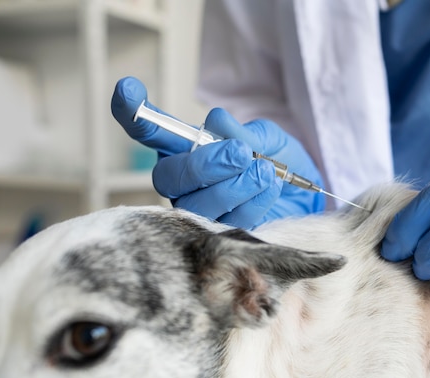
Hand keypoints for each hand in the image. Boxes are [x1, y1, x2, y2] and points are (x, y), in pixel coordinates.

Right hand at [111, 76, 324, 227]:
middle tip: (240, 154)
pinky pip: (226, 223)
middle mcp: (183, 182)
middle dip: (204, 165)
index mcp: (186, 148)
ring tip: (264, 171)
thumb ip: (245, 132)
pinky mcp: (218, 237)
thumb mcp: (267, 138)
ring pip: (196, 205)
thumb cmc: (274, 160)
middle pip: (169, 177)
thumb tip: (219, 123)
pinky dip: (252, 202)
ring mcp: (197, 212)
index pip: (151, 132)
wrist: (302, 195)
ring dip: (234, 185)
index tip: (127, 89)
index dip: (133, 113)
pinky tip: (269, 188)